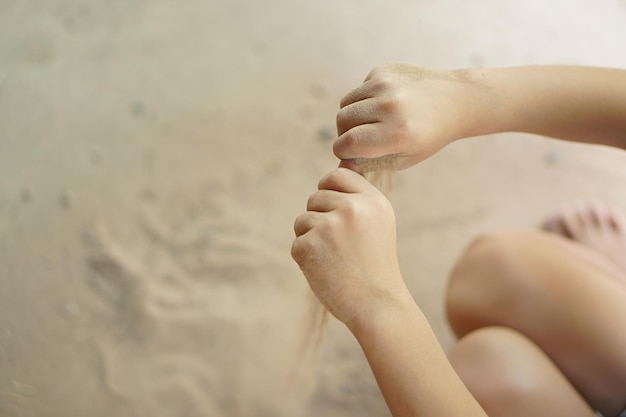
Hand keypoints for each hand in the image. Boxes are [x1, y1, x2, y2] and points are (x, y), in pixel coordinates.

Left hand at [291, 168, 408, 324]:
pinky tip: (326, 270)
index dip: (329, 190)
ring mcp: (328, 226)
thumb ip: (358, 196)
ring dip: (311, 238)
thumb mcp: (379, 223)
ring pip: (303, 220)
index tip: (334, 210)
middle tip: (339, 245)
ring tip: (335, 259)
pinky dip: (306, 258)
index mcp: (372, 200)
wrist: (377, 305)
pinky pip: (297, 242)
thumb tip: (341, 165)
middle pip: (315, 197)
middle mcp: (351, 208)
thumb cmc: (375, 265)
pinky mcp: (308, 246)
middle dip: (320, 217)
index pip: (336, 175)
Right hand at [335, 62, 486, 170]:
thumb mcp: (404, 159)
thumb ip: (370, 162)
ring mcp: (386, 83)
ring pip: (346, 103)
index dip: (342, 151)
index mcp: (398, 133)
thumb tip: (341, 163)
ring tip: (370, 122)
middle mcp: (391, 105)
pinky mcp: (384, 69)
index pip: (349, 142)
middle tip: (359, 139)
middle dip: (345, 133)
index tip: (348, 153)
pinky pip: (359, 89)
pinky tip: (384, 104)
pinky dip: (364, 100)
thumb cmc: (428, 136)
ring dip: (351, 116)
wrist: (455, 100)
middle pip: (342, 121)